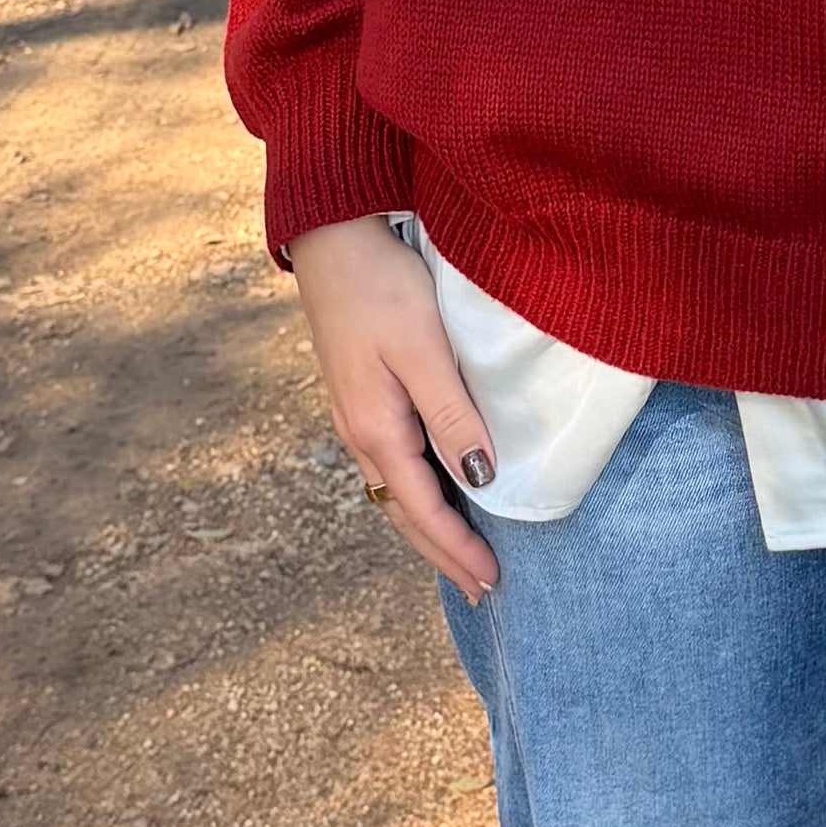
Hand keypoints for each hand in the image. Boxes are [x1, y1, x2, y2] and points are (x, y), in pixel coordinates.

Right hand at [286, 216, 499, 607]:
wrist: (332, 238)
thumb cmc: (381, 287)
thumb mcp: (423, 351)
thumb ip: (452, 416)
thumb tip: (481, 479)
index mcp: (377, 430)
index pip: (424, 510)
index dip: (459, 548)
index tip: (493, 580)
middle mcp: (360, 432)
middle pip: (404, 513)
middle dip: (442, 553)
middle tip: (482, 588)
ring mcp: (356, 415)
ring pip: (395, 491)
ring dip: (428, 527)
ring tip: (460, 554)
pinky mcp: (360, 394)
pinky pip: (390, 464)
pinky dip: (416, 494)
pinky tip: (435, 491)